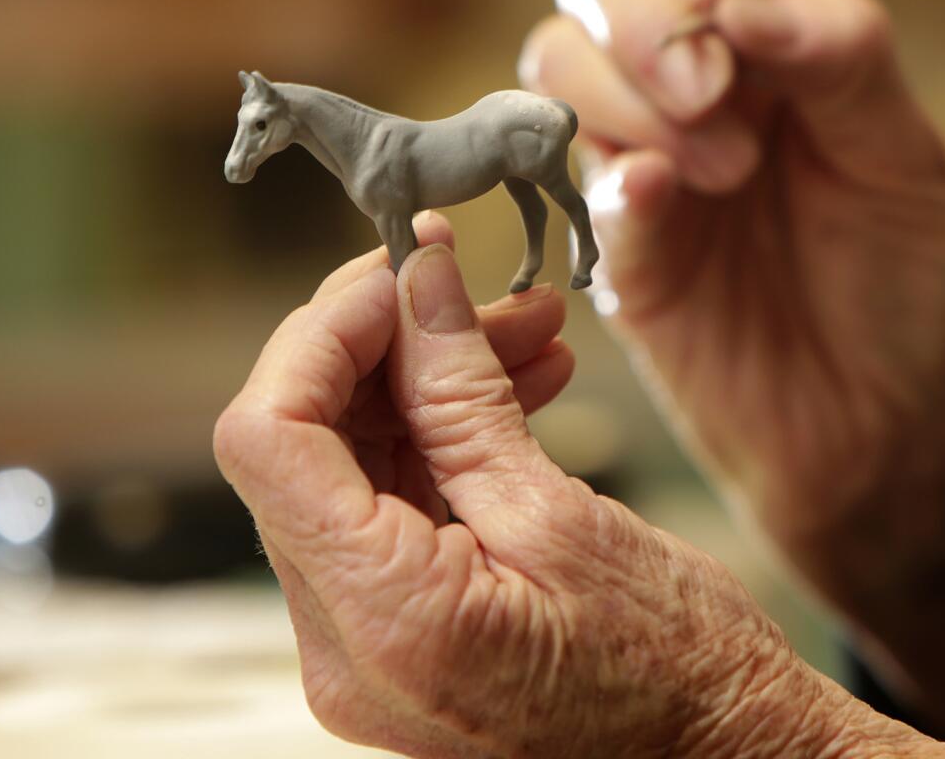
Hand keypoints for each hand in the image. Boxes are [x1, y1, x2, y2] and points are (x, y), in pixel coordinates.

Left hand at [214, 216, 944, 757]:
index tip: (403, 272)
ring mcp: (367, 646)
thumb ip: (463, 395)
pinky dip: (444, 440)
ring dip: (428, 384)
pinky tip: (520, 389)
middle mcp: (344, 647)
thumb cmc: (674, 671)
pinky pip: (391, 510)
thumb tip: (417, 284)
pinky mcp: (401, 635)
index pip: (270, 437)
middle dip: (387, 345)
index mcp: (379, 618)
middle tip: (474, 286)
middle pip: (305, 445)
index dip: (324, 332)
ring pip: (351, 467)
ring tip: (530, 333)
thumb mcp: (564, 517)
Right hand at [520, 0, 944, 733]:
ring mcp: (638, 167)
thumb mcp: (905, 155)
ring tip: (726, 174)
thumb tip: (741, 0)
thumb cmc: (907, 287)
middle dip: (644, 22)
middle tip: (717, 97)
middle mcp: (688, 86)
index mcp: (761, 38)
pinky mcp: (613, 254)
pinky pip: (568, 188)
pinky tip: (662, 204)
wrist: (890, 434)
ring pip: (555, 66)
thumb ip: (840, 55)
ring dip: (626, 99)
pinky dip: (610, 180)